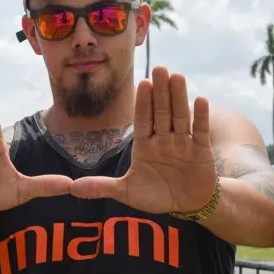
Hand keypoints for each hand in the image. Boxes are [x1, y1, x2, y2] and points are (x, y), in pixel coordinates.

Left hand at [69, 67, 214, 212]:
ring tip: (177, 76)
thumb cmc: (156, 196)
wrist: (186, 205)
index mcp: (145, 145)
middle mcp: (164, 139)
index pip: (143, 120)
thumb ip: (101, 187)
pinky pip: (200, 131)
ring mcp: (183, 143)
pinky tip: (199, 99)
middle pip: (161, 112)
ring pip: (180, 116)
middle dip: (160, 91)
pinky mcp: (201, 151)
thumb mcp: (127, 192)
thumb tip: (72, 188)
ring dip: (179, 97)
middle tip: (159, 67)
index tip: (142, 83)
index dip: (143, 102)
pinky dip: (200, 117)